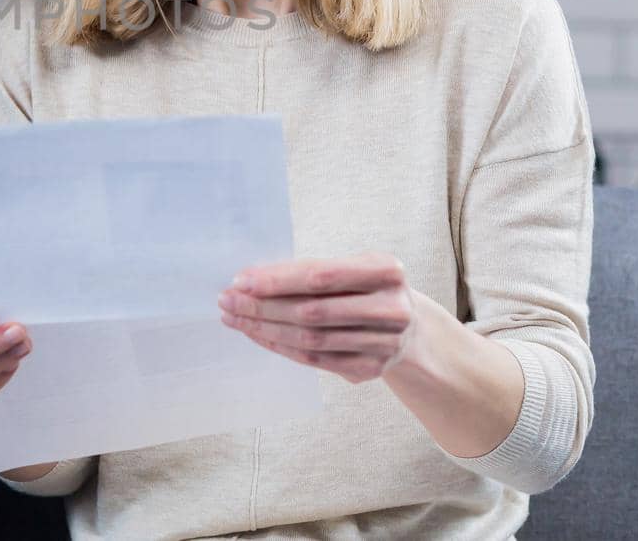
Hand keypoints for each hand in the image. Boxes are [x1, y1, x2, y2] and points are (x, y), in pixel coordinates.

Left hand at [219, 253, 417, 383]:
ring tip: (235, 318)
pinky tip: (258, 335)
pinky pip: (315, 360)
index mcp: (386, 271)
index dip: (277, 280)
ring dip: (265, 328)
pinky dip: (281, 347)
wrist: (410, 326)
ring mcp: (383, 343)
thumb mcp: (353, 267)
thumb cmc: (367, 288)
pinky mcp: (370, 369)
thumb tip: (249, 280)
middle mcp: (390, 308)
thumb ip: (311, 271)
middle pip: (312, 311)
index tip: (240, 280)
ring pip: (310, 339)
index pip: (320, 276)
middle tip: (227, 300)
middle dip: (263, 306)